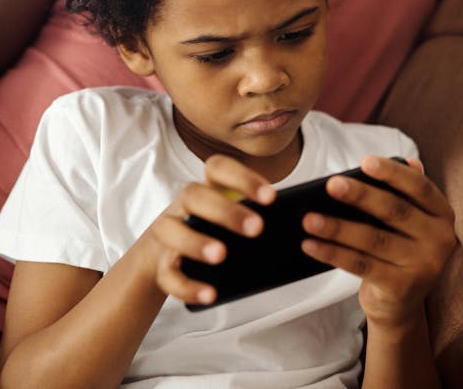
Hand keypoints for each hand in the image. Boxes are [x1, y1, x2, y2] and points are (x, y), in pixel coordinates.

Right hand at [146, 154, 274, 305]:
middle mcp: (183, 206)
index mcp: (207, 189)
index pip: (218, 168)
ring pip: (172, 230)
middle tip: (257, 228)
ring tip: (221, 255)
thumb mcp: (232, 218)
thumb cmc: (211, 232)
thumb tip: (302, 229)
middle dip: (225, 210)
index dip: (243, 177)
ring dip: (197, 241)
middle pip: (195, 195)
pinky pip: (169, 275)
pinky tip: (210, 294)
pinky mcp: (161, 266)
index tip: (272, 197)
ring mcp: (168, 234)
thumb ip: (256, 218)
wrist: (164, 257)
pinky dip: (189, 286)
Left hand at [300, 156, 455, 327]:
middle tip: (331, 185)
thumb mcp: (408, 222)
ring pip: (373, 240)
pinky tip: (310, 245)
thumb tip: (406, 159)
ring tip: (309, 219)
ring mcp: (423, 266)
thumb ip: (405, 192)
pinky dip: (333, 253)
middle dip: (360, 196)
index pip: (420, 187)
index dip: (392, 173)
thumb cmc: (398, 249)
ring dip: (338, 228)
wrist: (400, 303)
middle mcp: (440, 239)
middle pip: (394, 211)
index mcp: (442, 214)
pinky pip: (361, 265)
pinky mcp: (402, 288)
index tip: (364, 161)